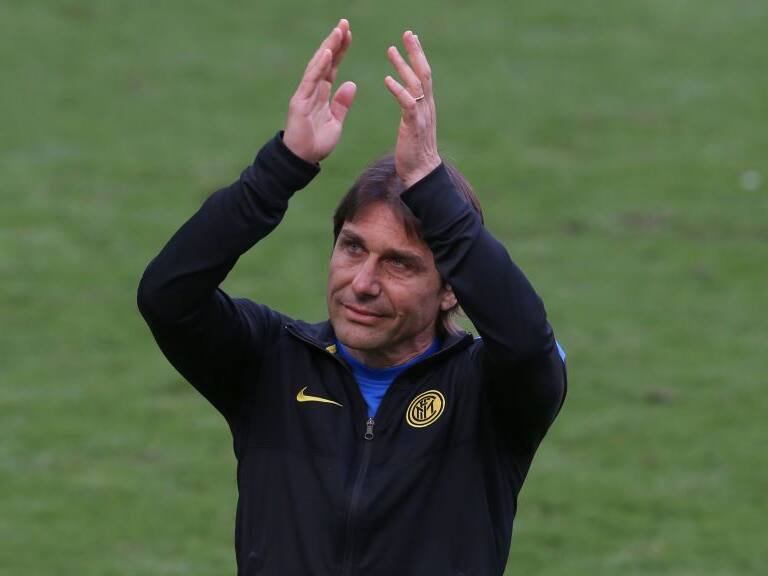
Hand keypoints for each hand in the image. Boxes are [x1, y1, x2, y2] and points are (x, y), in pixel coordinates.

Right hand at [283, 19, 356, 163]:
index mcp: (321, 94)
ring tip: (339, 31)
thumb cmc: (316, 143)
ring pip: (318, 66)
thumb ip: (342, 104)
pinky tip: (328, 52)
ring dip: (328, 48)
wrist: (303, 160)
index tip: (349, 34)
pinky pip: (311, 80)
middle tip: (344, 23)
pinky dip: (319, 66)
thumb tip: (351, 84)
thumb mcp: (336, 122)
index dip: (341, 50)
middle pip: (325, 61)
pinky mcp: (300, 101)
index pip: (332, 67)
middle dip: (335, 42)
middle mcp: (312, 90)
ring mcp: (305, 94)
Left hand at [384, 31, 440, 187]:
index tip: (411, 39)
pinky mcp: (414, 126)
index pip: (424, 75)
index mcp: (426, 106)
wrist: (421, 173)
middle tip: (407, 33)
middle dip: (415, 52)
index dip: (418, 56)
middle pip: (424, 73)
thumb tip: (409, 99)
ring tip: (391, 50)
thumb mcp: (414, 126)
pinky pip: (407, 104)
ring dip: (403, 66)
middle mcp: (427, 107)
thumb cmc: (414, 152)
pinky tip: (387, 80)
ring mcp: (422, 116)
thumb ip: (412, 110)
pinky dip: (398, 90)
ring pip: (416, 84)